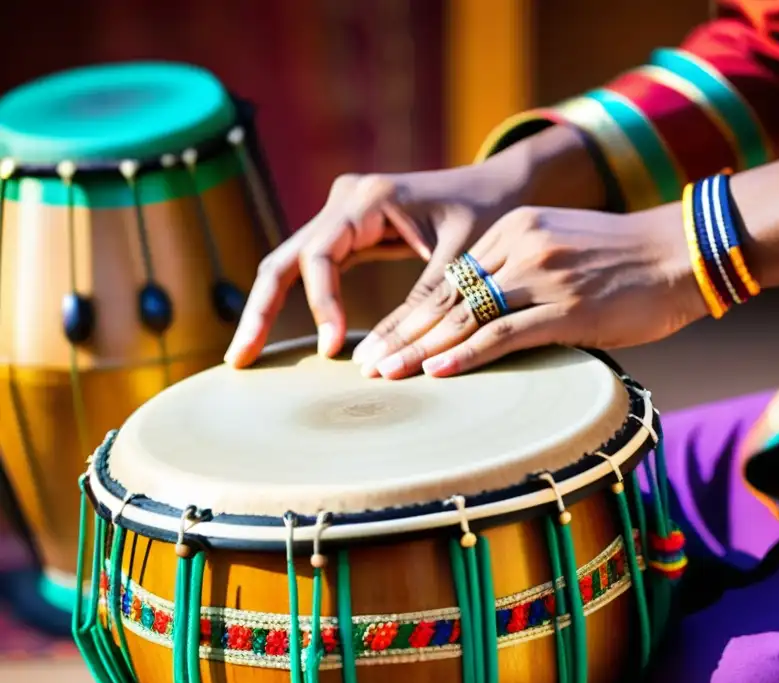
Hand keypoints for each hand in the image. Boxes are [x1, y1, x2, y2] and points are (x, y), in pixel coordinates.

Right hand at [223, 125, 607, 368]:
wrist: (501, 187)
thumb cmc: (488, 218)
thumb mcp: (461, 264)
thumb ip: (423, 306)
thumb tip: (378, 361)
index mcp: (369, 198)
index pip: (321, 256)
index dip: (320, 305)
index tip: (334, 350)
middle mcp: (346, 199)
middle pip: (286, 257)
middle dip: (261, 310)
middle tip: (239, 361)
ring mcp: (343, 214)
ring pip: (291, 263)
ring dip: (268, 308)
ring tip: (245, 357)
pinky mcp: (350, 231)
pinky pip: (313, 269)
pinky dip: (299, 302)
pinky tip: (281, 336)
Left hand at [359, 203, 707, 378]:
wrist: (683, 252)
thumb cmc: (627, 261)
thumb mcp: (564, 248)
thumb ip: (523, 273)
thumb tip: (490, 317)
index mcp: (516, 230)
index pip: (448, 279)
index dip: (410, 314)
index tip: (380, 341)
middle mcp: (521, 247)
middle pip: (446, 297)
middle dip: (401, 334)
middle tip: (366, 365)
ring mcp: (543, 276)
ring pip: (465, 316)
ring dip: (420, 350)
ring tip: (387, 375)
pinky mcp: (567, 308)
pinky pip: (504, 333)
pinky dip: (466, 354)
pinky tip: (438, 371)